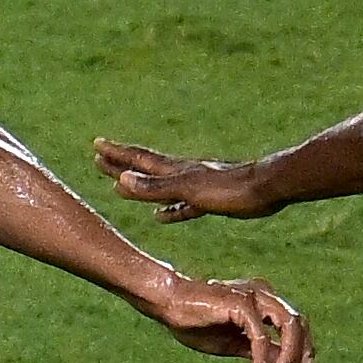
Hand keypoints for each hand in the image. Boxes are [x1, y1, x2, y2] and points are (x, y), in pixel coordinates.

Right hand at [93, 140, 276, 221]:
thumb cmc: (229, 189)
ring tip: (122, 186)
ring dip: (140, 186)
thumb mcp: (188, 190)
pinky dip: (168, 209)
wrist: (266, 188)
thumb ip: (155, 188)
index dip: (116, 155)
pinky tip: (162, 216)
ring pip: (160, 186)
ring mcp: (195, 187)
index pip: (138, 160)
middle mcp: (181, 174)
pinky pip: (180, 206)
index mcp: (174, 171)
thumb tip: (121, 180)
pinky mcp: (209, 201)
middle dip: (121, 164)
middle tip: (99, 158)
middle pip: (144, 169)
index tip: (96, 146)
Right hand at [136, 269, 312, 362]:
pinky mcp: (242, 304)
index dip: (304, 346)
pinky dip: (261, 360)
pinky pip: (260, 337)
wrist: (169, 304)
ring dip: (288, 355)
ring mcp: (254, 296)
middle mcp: (263, 294)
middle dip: (301, 352)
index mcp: (263, 300)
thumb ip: (259, 350)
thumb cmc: (197, 322)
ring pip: (287, 325)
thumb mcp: (234, 342)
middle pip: (297, 322)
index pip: (294, 322)